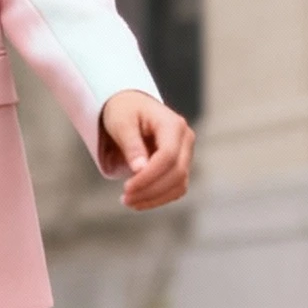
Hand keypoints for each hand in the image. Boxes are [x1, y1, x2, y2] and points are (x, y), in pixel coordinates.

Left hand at [98, 92, 193, 210]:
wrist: (131, 106)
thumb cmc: (124, 111)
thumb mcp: (121, 123)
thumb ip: (131, 145)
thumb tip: (140, 169)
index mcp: (173, 124)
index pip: (168, 156)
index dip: (149, 176)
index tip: (127, 188)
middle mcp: (185, 139)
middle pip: (177, 172)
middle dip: (150, 190)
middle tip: (125, 199)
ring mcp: (186, 153)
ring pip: (179, 184)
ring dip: (155, 198)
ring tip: (129, 202)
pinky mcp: (181, 165)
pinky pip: (176, 188)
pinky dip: (159, 197)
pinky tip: (140, 201)